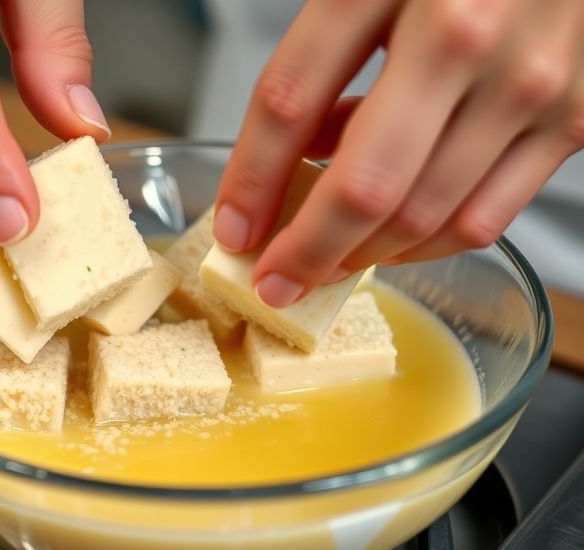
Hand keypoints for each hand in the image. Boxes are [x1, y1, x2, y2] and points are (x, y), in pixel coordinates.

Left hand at [214, 0, 583, 306]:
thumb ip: (329, 52)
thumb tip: (305, 149)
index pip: (287, 100)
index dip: (248, 180)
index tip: (231, 227)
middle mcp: (463, 36)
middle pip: (363, 185)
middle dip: (305, 251)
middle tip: (274, 281)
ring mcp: (527, 84)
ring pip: (422, 217)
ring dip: (360, 255)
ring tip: (327, 260)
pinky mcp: (576, 120)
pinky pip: (484, 218)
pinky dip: (426, 246)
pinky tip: (393, 241)